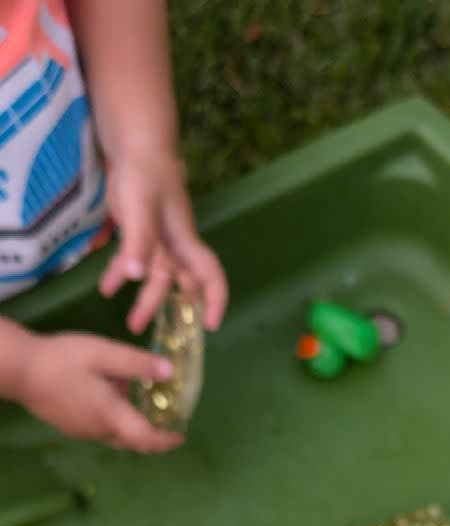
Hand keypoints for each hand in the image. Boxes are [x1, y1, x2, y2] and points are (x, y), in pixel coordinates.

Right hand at [18, 331, 182, 451]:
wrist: (19, 370)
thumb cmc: (62, 360)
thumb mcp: (103, 353)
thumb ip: (137, 363)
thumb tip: (169, 372)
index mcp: (112, 416)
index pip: (146, 439)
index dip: (166, 440)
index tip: (180, 436)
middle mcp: (99, 431)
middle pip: (133, 442)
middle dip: (153, 437)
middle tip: (167, 424)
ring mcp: (82, 431)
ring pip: (116, 436)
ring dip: (132, 426)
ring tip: (141, 405)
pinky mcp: (69, 426)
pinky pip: (100, 430)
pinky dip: (115, 421)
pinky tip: (111, 397)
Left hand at [99, 150, 227, 333]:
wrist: (136, 147)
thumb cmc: (147, 172)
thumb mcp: (141, 206)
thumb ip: (140, 242)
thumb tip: (139, 277)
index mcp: (184, 240)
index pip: (210, 274)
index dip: (215, 299)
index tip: (211, 324)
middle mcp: (175, 246)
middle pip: (174, 282)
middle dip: (161, 306)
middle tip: (138, 326)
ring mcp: (157, 241)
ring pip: (154, 276)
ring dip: (142, 298)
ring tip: (130, 321)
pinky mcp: (140, 234)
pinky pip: (133, 261)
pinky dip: (121, 275)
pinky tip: (106, 289)